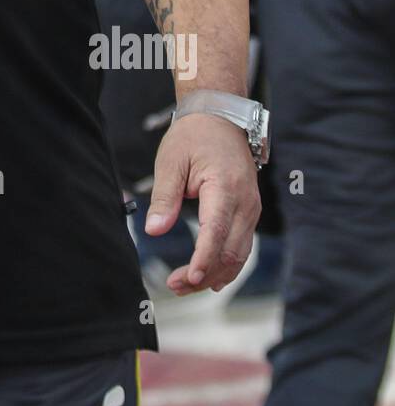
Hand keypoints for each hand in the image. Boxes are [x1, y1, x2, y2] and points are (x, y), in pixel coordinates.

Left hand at [145, 112, 260, 295]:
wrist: (220, 118)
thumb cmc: (193, 137)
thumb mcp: (171, 161)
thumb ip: (164, 197)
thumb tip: (153, 230)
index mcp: (225, 187)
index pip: (217, 231)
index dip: (204, 259)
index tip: (188, 278)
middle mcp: (246, 202)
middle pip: (230, 251)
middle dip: (204, 275)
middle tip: (174, 286)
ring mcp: (252, 208)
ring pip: (239, 254)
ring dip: (214, 274)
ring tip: (183, 286)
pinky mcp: (250, 212)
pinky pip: (241, 245)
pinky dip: (226, 264)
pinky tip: (209, 279)